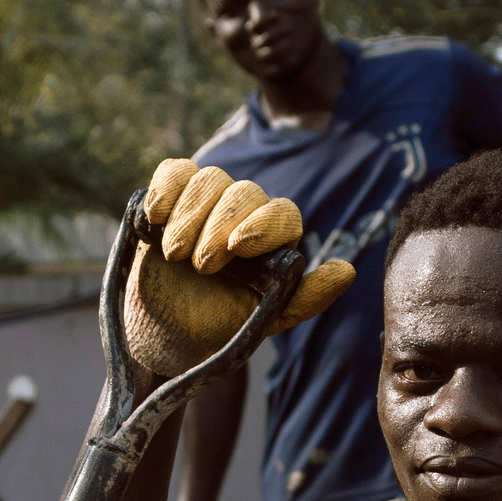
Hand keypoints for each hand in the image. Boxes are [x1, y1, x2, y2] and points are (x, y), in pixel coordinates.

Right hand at [124, 159, 354, 375]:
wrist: (168, 329)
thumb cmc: (221, 325)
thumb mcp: (265, 319)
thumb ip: (306, 298)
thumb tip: (347, 271)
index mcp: (274, 239)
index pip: (282, 212)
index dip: (263, 224)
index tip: (238, 248)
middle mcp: (245, 213)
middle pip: (244, 192)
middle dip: (219, 227)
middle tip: (201, 267)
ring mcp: (209, 202)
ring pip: (210, 178)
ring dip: (190, 215)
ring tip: (175, 255)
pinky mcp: (174, 195)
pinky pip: (177, 171)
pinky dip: (167, 188)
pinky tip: (154, 216)